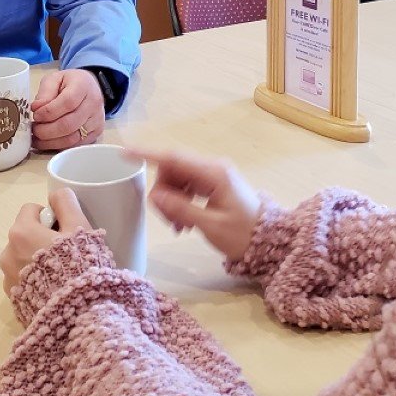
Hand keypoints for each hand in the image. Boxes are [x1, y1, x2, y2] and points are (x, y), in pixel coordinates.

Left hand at [0, 187, 91, 295]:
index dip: (50, 217)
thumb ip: (66, 204)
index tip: (65, 231)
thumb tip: (56, 195)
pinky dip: (35, 281)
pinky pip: (23, 280)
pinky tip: (54, 290)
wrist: (77, 314)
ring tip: (61, 274)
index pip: (30, 210)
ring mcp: (8, 280)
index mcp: (20, 233)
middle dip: (42, 239)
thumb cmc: (79, 265)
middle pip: (25, 235)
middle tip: (67, 253)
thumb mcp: (80, 228)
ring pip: (22, 258)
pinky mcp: (14, 301)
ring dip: (37, 260)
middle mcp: (7, 255)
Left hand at [31, 69, 104, 150]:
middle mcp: (94, 104)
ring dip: (51, 141)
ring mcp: (97, 120)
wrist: (89, 87)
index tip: (36, 115)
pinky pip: (76, 144)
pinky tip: (48, 142)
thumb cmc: (70, 83)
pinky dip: (59, 146)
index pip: (67, 103)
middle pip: (69, 124)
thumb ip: (45, 92)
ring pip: (72, 138)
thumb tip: (36, 108)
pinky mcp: (96, 133)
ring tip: (37, 137)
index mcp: (83, 86)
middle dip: (46, 131)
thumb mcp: (54, 79)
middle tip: (34, 129)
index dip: (48, 112)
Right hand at [125, 147, 262, 263]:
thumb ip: (182, 209)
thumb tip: (155, 196)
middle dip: (163, 192)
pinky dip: (180, 202)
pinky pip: (187, 187)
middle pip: (173, 170)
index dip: (148, 154)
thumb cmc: (243, 235)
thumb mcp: (211, 226)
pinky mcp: (213, 184)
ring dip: (171, 200)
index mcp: (214, 173)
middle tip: (168, 221)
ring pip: (178, 179)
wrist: (270, 241)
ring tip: (179, 227)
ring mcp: (213, 175)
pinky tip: (185, 223)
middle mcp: (213, 168)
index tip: (126, 153)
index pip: (174, 158)